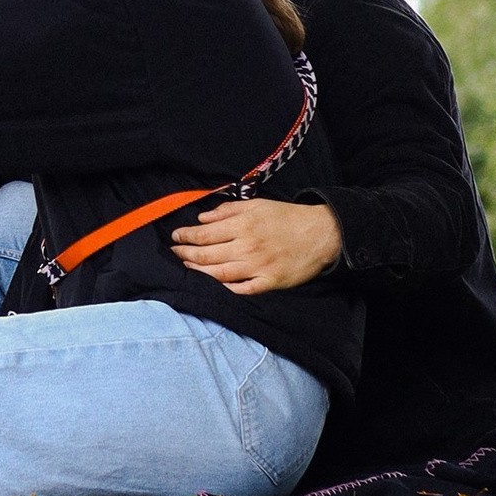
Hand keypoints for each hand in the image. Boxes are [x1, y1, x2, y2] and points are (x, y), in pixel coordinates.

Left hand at [173, 198, 343, 294]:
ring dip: (199, 272)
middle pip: (207, 255)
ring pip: (220, 274)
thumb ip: (228, 211)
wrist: (321, 233)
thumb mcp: (258, 205)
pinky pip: (243, 289)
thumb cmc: (288, 217)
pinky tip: (215, 287)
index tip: (176, 237)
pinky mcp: (269, 281)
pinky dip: (227, 289)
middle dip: (186, 255)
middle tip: (174, 253)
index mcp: (244, 225)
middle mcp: (247, 246)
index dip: (186, 236)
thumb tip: (203, 217)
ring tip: (186, 268)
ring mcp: (258, 266)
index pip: (205, 233)